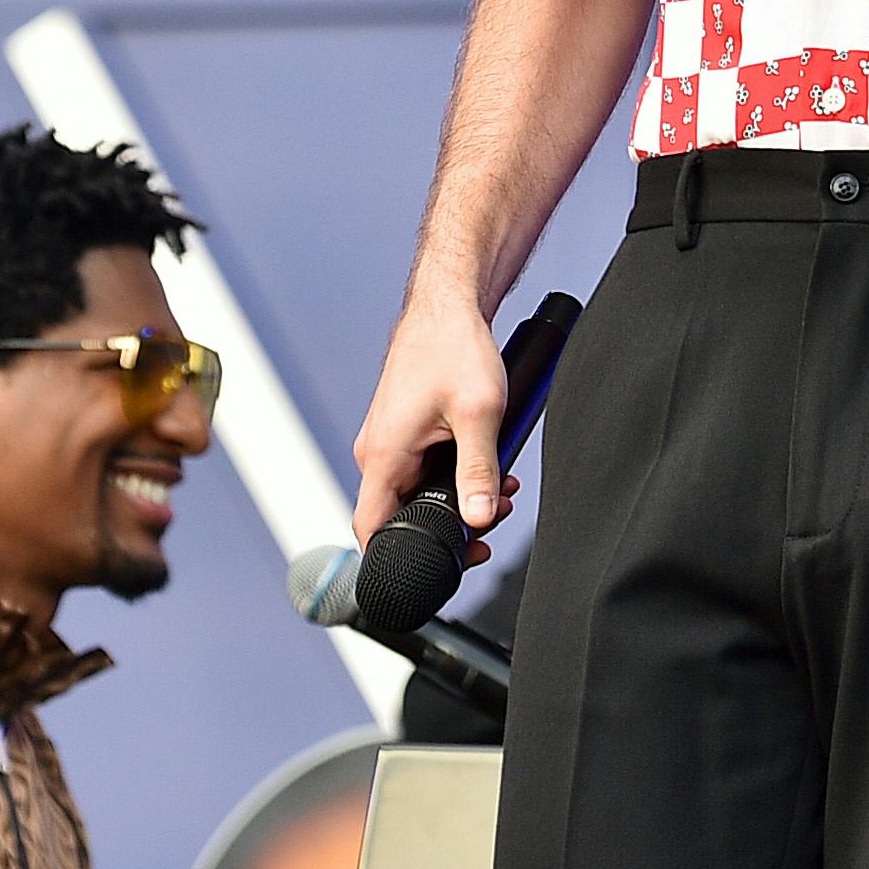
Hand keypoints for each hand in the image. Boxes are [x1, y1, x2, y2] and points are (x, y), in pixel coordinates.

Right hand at [351, 291, 513, 554]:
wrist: (449, 305)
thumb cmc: (454, 346)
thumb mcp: (478, 414)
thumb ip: (478, 471)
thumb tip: (478, 518)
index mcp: (381, 453)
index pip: (369, 529)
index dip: (398, 557)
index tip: (443, 563)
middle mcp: (376, 451)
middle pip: (400, 515)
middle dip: (450, 524)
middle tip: (491, 516)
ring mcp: (389, 440)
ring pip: (417, 491)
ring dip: (458, 497)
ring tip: (499, 488)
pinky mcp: (404, 431)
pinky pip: (423, 469)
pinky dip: (454, 474)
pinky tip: (488, 465)